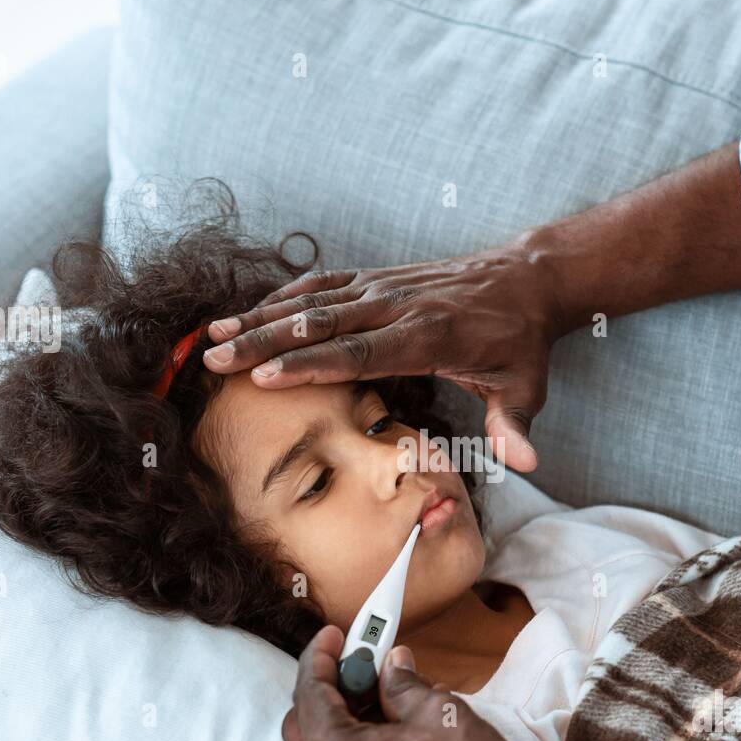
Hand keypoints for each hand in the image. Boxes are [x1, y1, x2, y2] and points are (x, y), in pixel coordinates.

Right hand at [203, 241, 562, 472]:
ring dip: (261, 316)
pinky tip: (252, 311)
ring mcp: (386, 288)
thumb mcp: (526, 386)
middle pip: (321, 324)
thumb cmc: (521, 342)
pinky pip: (325, 284)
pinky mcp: (380, 279)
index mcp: (428, 336)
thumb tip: (522, 461)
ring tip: (213, 333)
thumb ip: (515, 424)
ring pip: (314, 301)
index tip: (263, 377)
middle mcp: (399, 306)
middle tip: (213, 358)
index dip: (309, 365)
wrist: (527, 280)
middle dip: (263, 341)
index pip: (358, 353)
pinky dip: (286, 296)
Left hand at [281, 625, 670, 740]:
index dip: (322, 656)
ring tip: (384, 693)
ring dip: (341, 719)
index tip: (338, 634)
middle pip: (303, 725)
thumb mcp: (437, 713)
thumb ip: (401, 684)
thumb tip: (390, 665)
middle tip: (360, 663)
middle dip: (326, 687)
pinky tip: (392, 729)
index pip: (309, 694)